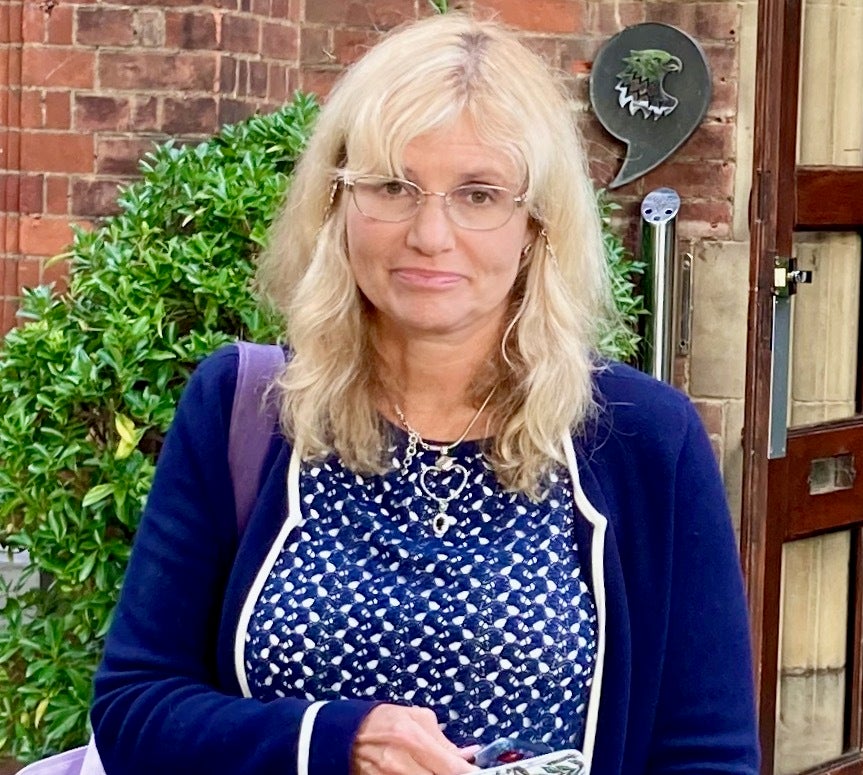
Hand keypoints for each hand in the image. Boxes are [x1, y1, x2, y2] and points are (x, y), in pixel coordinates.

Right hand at [351, 704, 478, 774]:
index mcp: (412, 738)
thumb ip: (443, 739)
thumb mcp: (416, 718)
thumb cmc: (383, 721)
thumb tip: (468, 755)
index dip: (469, 773)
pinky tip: (423, 772)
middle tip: (459, 772)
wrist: (346, 734)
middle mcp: (400, 763)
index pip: (451, 767)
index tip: (478, 773)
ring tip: (437, 769)